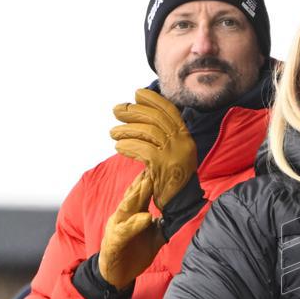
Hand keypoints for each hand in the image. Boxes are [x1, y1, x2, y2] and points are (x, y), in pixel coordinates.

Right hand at [98, 170, 165, 289]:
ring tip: (148, 183)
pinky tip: (145, 218)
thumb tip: (182, 215)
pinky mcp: (114, 242)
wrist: (114, 275)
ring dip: (138, 195)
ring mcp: (117, 228)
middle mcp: (123, 217)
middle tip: (156, 163)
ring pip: (127, 208)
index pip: (142, 193)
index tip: (164, 165)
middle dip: (145, 180)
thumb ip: (164, 225)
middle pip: (134, 195)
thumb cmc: (133, 253)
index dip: (152, 180)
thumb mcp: (154, 238)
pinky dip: (134, 224)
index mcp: (132, 214)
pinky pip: (124, 231)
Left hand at [111, 89, 196, 207]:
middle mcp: (183, 143)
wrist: (180, 204)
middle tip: (117, 110)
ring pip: (148, 132)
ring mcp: (175, 154)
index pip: (170, 111)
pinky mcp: (164, 166)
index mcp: (185, 137)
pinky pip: (142, 149)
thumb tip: (140, 116)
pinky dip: (128, 146)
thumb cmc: (170, 178)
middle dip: (134, 111)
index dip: (153, 100)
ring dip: (126, 130)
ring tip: (113, 132)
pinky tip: (119, 146)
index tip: (137, 94)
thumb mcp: (172, 153)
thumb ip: (163, 136)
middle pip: (157, 118)